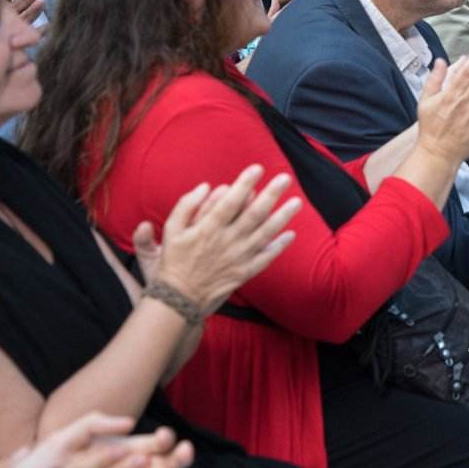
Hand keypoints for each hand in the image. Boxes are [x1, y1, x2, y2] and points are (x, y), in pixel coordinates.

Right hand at [140, 165, 301, 312]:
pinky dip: (279, 247)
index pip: (230, 201)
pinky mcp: (244, 272)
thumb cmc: (174, 261)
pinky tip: (291, 235)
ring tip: (297, 202)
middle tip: (285, 178)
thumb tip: (205, 186)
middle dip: (271, 194)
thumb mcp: (171, 230)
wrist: (178, 299)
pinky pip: (265, 258)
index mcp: (208, 228)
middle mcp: (226, 241)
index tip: (257, 168)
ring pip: (265, 234)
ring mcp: (238, 258)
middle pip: (253, 214)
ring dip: (282, 217)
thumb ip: (186, 205)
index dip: (244, 183)